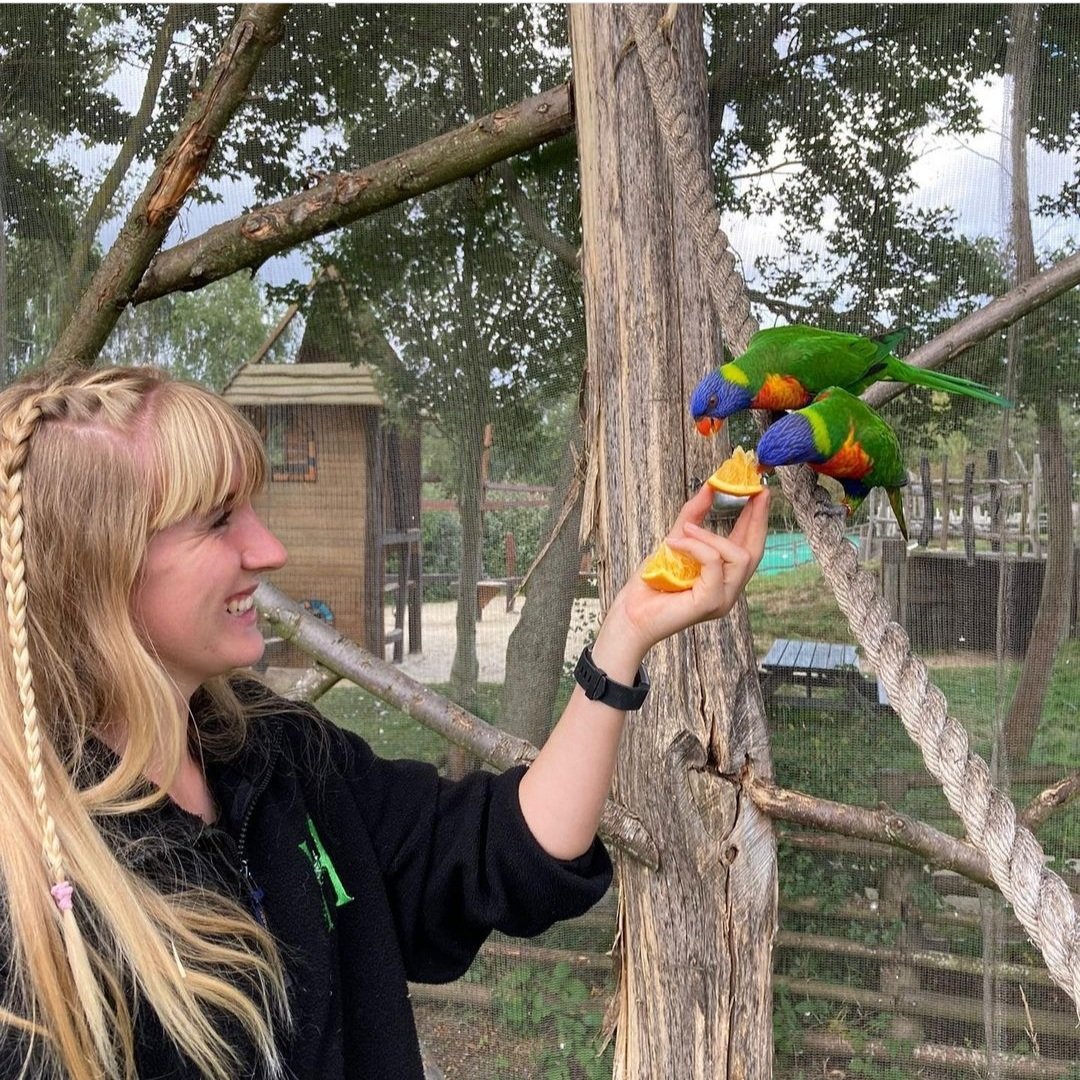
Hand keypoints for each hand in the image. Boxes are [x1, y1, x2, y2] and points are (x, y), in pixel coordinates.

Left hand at [606, 483, 770, 656]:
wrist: (631, 614)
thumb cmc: (652, 583)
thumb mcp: (675, 540)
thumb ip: (692, 517)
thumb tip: (709, 487)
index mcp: (724, 576)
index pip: (749, 545)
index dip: (757, 518)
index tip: (760, 491)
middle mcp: (728, 589)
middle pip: (755, 551)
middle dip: (757, 518)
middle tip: (755, 492)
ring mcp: (723, 598)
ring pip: (738, 556)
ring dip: (711, 536)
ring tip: (686, 529)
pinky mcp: (711, 602)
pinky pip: (714, 563)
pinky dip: (696, 547)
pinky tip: (674, 543)